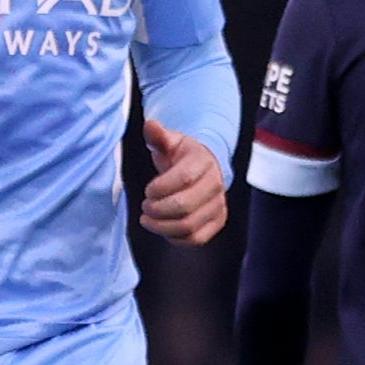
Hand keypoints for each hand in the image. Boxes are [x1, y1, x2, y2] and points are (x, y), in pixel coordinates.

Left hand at [139, 117, 227, 244]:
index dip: (159, 188)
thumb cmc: (182, 156)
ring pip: (188, 226)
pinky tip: (163, 228)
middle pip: (184, 206)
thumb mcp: (170, 142)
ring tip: (148, 219)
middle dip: (157, 209)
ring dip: (162, 226)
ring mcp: (218, 205)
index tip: (148, 189)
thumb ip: (158, 136)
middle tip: (145, 206)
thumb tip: (150, 125)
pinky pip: (196, 239)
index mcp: (204, 162)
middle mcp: (216, 184)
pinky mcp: (217, 221)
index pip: (183, 178)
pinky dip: (175, 238)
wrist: (204, 169)